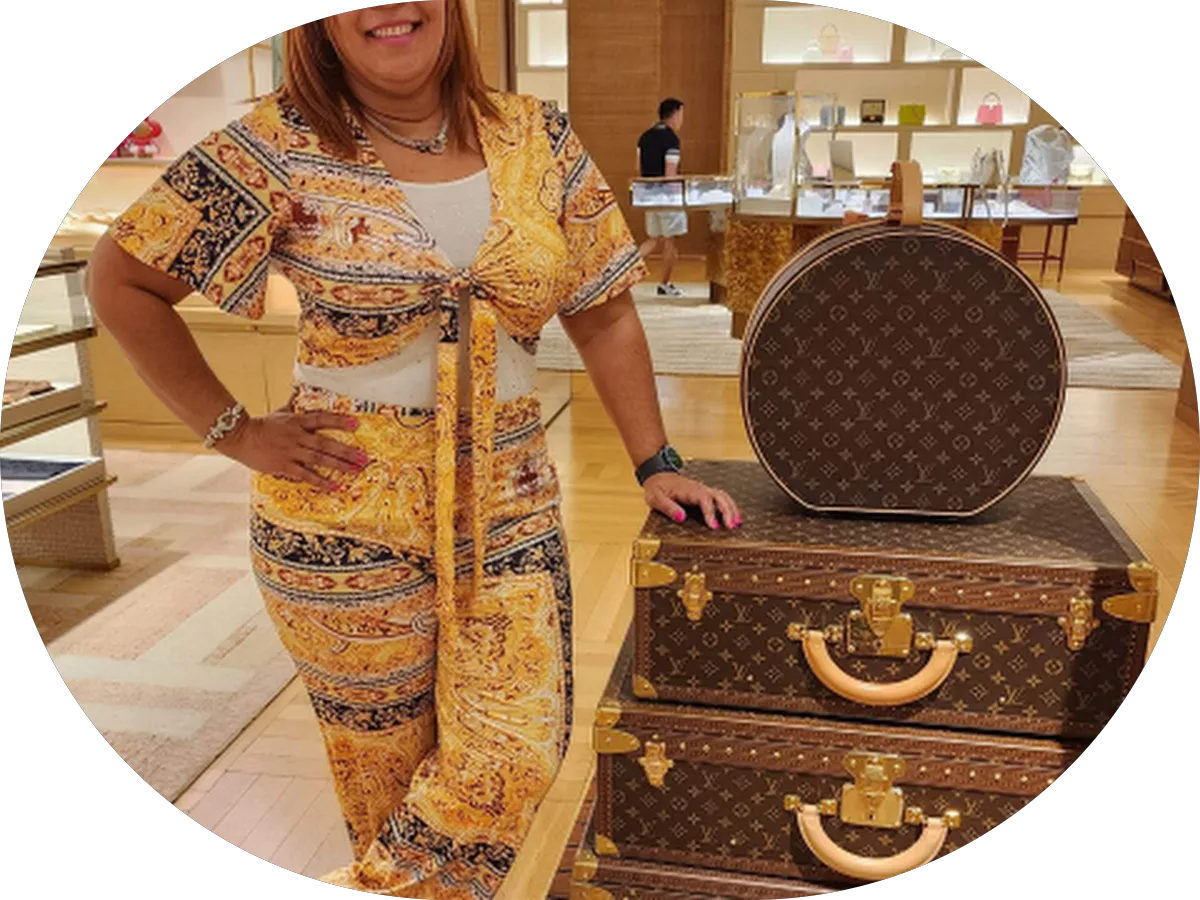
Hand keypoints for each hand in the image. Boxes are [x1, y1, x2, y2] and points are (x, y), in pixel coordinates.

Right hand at [219, 409, 366, 491]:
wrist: (239, 437)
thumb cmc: (260, 425)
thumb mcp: (278, 413)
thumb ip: (291, 407)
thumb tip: (297, 395)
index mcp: (297, 422)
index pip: (322, 419)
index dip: (339, 421)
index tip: (356, 423)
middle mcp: (297, 436)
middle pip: (326, 443)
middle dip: (347, 450)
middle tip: (363, 457)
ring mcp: (291, 451)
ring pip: (319, 458)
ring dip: (339, 465)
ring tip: (355, 470)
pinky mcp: (284, 465)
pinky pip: (305, 474)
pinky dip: (320, 480)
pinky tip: (334, 486)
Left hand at [643, 473, 741, 529]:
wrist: (657, 475)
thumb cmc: (657, 487)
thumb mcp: (656, 498)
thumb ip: (668, 507)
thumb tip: (681, 517)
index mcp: (688, 490)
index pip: (704, 499)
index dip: (710, 513)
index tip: (714, 526)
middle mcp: (699, 488)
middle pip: (719, 496)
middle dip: (727, 511)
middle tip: (731, 526)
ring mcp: (703, 490)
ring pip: (723, 496)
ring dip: (731, 508)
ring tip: (737, 523)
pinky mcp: (704, 493)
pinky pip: (721, 497)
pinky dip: (729, 506)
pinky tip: (734, 515)